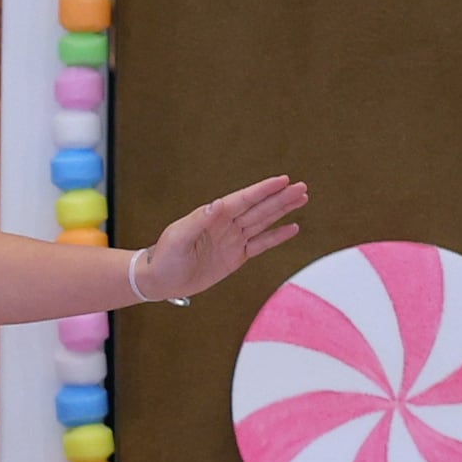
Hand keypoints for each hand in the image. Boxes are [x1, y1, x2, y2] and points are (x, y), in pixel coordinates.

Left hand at [135, 175, 306, 299]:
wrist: (160, 280)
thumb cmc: (164, 258)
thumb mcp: (178, 238)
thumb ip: (198, 221)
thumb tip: (217, 204)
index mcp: (212, 216)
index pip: (243, 199)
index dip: (263, 190)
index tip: (283, 180)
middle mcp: (225, 225)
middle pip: (259, 208)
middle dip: (280, 197)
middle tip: (302, 186)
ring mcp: (232, 239)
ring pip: (263, 222)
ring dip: (282, 210)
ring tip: (302, 198)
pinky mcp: (236, 256)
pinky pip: (261, 244)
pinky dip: (277, 236)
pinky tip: (293, 228)